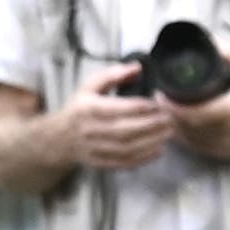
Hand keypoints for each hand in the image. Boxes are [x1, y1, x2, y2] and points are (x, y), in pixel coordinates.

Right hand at [60, 80, 182, 173]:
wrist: (60, 138)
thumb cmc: (80, 108)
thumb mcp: (90, 87)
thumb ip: (112, 75)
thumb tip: (137, 67)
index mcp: (86, 108)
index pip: (114, 108)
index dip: (138, 107)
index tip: (156, 104)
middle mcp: (89, 130)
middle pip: (123, 130)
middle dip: (149, 125)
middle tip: (168, 119)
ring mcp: (94, 149)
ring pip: (125, 148)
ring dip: (150, 142)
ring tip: (168, 133)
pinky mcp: (99, 163)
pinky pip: (123, 163)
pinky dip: (143, 159)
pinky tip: (158, 150)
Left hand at [168, 50, 229, 159]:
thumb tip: (212, 41)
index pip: (192, 112)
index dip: (172, 106)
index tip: (161, 94)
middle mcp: (228, 129)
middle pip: (186, 127)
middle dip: (169, 115)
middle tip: (160, 101)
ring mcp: (227, 144)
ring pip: (191, 140)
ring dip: (175, 127)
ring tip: (166, 114)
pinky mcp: (228, 152)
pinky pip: (200, 149)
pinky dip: (187, 140)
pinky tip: (180, 130)